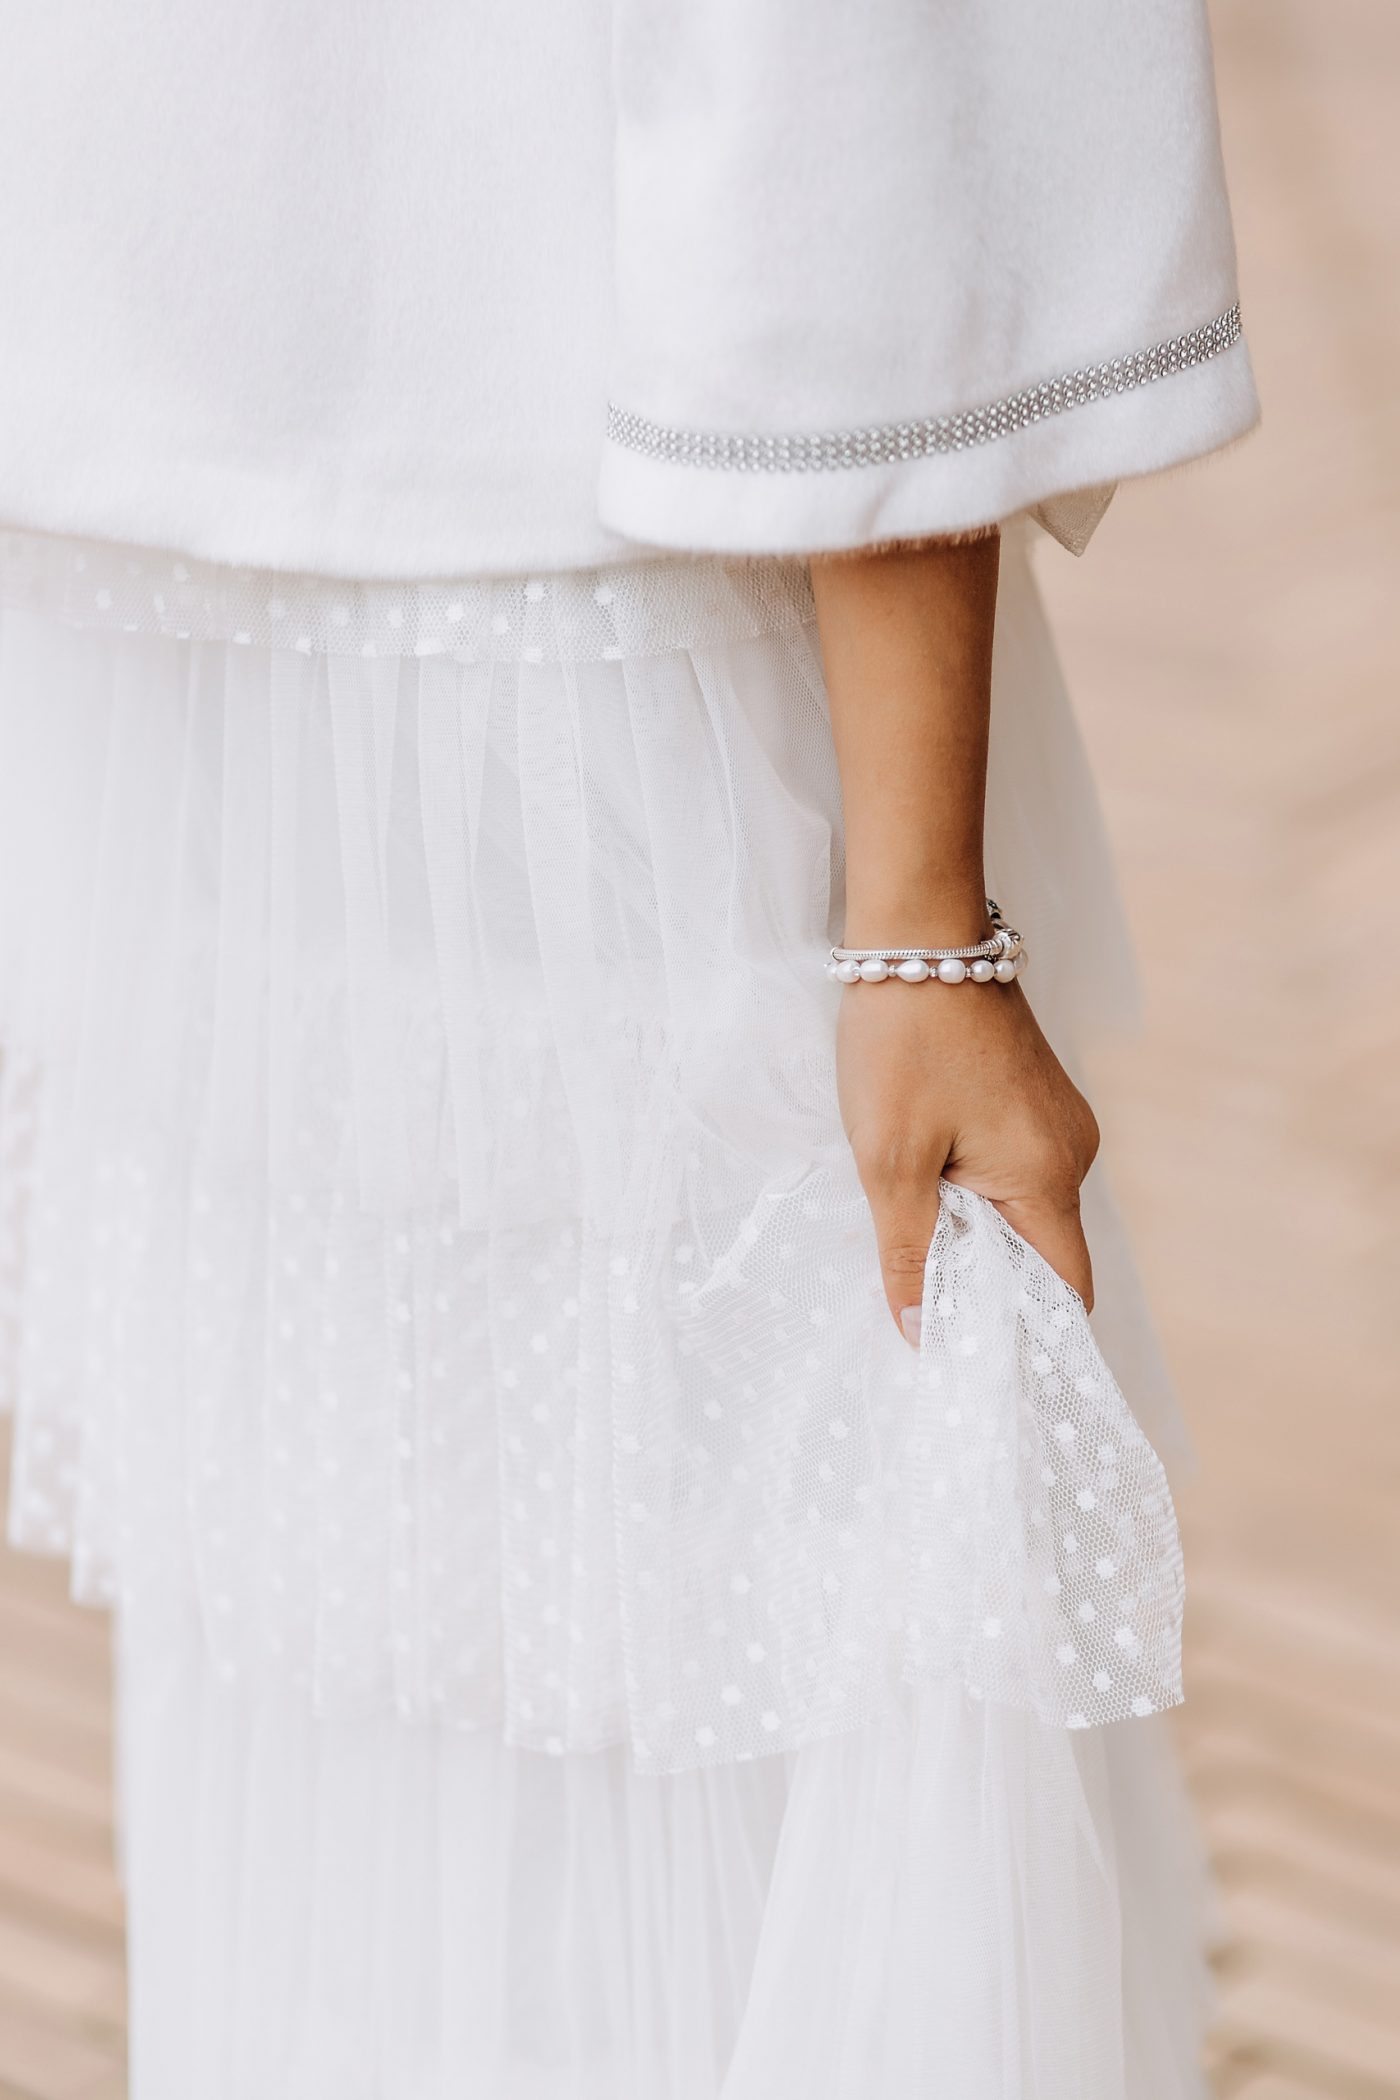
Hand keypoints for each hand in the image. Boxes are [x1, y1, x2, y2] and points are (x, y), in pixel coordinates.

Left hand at [835, 977, 1100, 1339]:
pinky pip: (1016, 1171)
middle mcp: (1073, 1153)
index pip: (1064, 1294)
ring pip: (1025, 1213)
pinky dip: (977, 1196)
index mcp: (1049, 1177)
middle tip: (923, 1317)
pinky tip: (926, 1190)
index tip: (974, 1366)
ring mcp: (1058, 1121)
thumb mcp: (889, 1161)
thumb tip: (921, 1336)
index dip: (1024, 1339)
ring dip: (977, 1238)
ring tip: (915, 1250)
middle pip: (1045, 1257)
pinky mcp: (1035, 1097)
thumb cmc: (902, 1043)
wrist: (917, 933)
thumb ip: (908, 1255)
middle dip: (990, 1292)